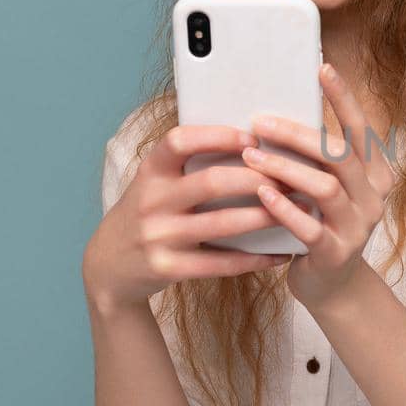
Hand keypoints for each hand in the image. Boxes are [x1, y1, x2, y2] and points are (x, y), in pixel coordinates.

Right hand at [81, 124, 286, 312]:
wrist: (108, 266)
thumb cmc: (147, 213)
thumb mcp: (154, 183)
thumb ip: (187, 164)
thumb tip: (250, 142)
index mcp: (150, 172)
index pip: (179, 141)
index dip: (217, 136)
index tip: (252, 138)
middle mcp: (151, 202)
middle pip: (211, 183)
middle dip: (257, 179)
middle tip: (290, 178)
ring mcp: (158, 237)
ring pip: (222, 224)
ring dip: (265, 216)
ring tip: (297, 210)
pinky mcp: (167, 269)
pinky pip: (220, 264)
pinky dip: (255, 259)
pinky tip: (281, 255)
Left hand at [244, 63, 395, 308]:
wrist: (332, 284)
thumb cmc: (322, 223)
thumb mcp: (328, 186)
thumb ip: (318, 158)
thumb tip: (278, 113)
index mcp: (375, 173)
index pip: (361, 129)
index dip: (343, 97)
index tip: (322, 68)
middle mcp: (374, 196)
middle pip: (339, 155)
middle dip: (298, 134)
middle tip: (260, 122)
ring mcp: (358, 226)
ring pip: (325, 187)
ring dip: (285, 168)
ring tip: (251, 157)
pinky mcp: (337, 253)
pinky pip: (310, 227)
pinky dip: (284, 208)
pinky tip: (262, 194)